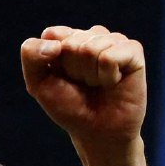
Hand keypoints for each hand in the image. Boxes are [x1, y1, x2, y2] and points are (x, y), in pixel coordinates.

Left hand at [21, 26, 145, 146]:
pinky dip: (106, 76)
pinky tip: (113, 83)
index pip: (52, 35)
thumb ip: (31, 55)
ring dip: (90, 75)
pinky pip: (109, 56)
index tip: (60, 77)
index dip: (52, 61)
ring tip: (98, 85)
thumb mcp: (38, 83)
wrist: (97, 131)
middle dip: (72, 70)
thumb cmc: (69, 107)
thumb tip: (54, 40)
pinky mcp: (133, 50)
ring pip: (90, 49)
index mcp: (67, 39)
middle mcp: (91, 36)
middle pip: (70, 43)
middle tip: (82, 85)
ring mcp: (114, 40)